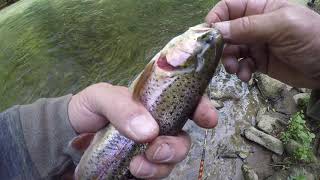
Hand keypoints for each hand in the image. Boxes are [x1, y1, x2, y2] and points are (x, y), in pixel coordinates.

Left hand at [68, 83, 217, 178]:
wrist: (68, 137)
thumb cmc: (88, 109)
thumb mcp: (100, 97)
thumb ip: (121, 106)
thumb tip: (148, 131)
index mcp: (153, 103)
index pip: (186, 102)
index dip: (202, 108)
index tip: (207, 119)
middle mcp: (157, 126)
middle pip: (184, 138)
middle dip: (177, 147)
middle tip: (155, 150)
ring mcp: (150, 149)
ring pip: (172, 160)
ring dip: (161, 166)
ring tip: (137, 166)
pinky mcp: (141, 167)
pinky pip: (156, 175)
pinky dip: (150, 176)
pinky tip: (133, 172)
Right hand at [206, 0, 319, 88]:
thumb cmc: (311, 38)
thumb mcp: (280, 26)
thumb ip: (247, 27)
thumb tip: (216, 30)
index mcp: (259, 8)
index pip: (228, 7)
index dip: (216, 19)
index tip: (208, 35)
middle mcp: (254, 25)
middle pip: (226, 31)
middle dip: (221, 45)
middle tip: (220, 58)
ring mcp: (256, 44)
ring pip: (231, 50)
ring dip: (229, 60)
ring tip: (235, 70)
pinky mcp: (259, 62)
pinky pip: (241, 65)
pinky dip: (240, 71)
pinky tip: (247, 76)